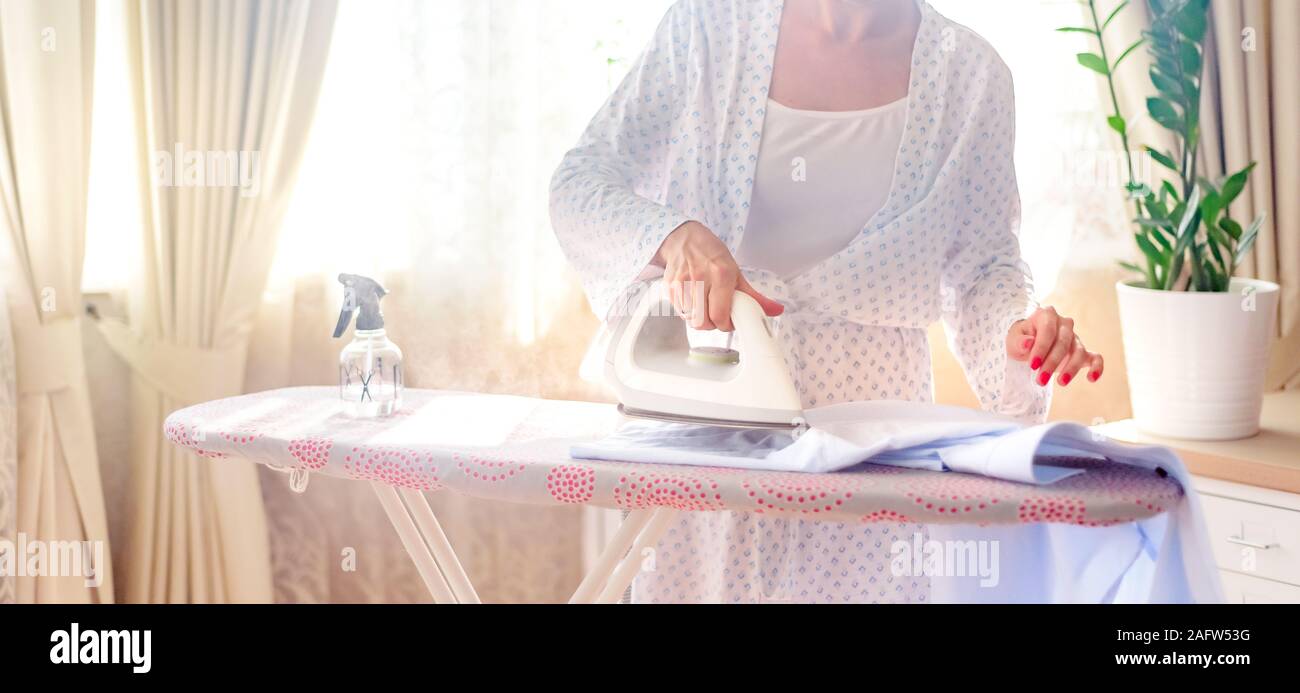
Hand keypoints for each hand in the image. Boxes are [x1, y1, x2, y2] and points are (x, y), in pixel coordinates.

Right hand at [653, 221, 783, 330]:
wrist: (683, 238)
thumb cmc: (710, 253)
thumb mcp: (735, 271)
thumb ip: (754, 295)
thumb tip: (776, 310)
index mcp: (721, 275)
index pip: (720, 315)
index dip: (726, 325)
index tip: (730, 322)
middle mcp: (700, 279)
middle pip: (703, 322)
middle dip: (712, 325)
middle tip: (717, 317)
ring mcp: (682, 284)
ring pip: (690, 320)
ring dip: (700, 319)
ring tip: (705, 307)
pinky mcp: (669, 288)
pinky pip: (679, 312)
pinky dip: (688, 312)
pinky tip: (694, 301)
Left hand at [1006, 306, 1103, 386]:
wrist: (1027, 345)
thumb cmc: (1020, 340)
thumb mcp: (1013, 340)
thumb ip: (1019, 341)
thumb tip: (1027, 343)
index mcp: (1047, 315)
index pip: (1048, 331)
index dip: (1041, 349)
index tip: (1033, 365)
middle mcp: (1064, 324)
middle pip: (1063, 343)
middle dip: (1052, 363)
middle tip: (1040, 380)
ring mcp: (1075, 338)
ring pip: (1079, 352)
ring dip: (1071, 368)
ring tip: (1060, 382)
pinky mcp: (1083, 352)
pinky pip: (1095, 358)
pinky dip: (1097, 367)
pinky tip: (1092, 378)